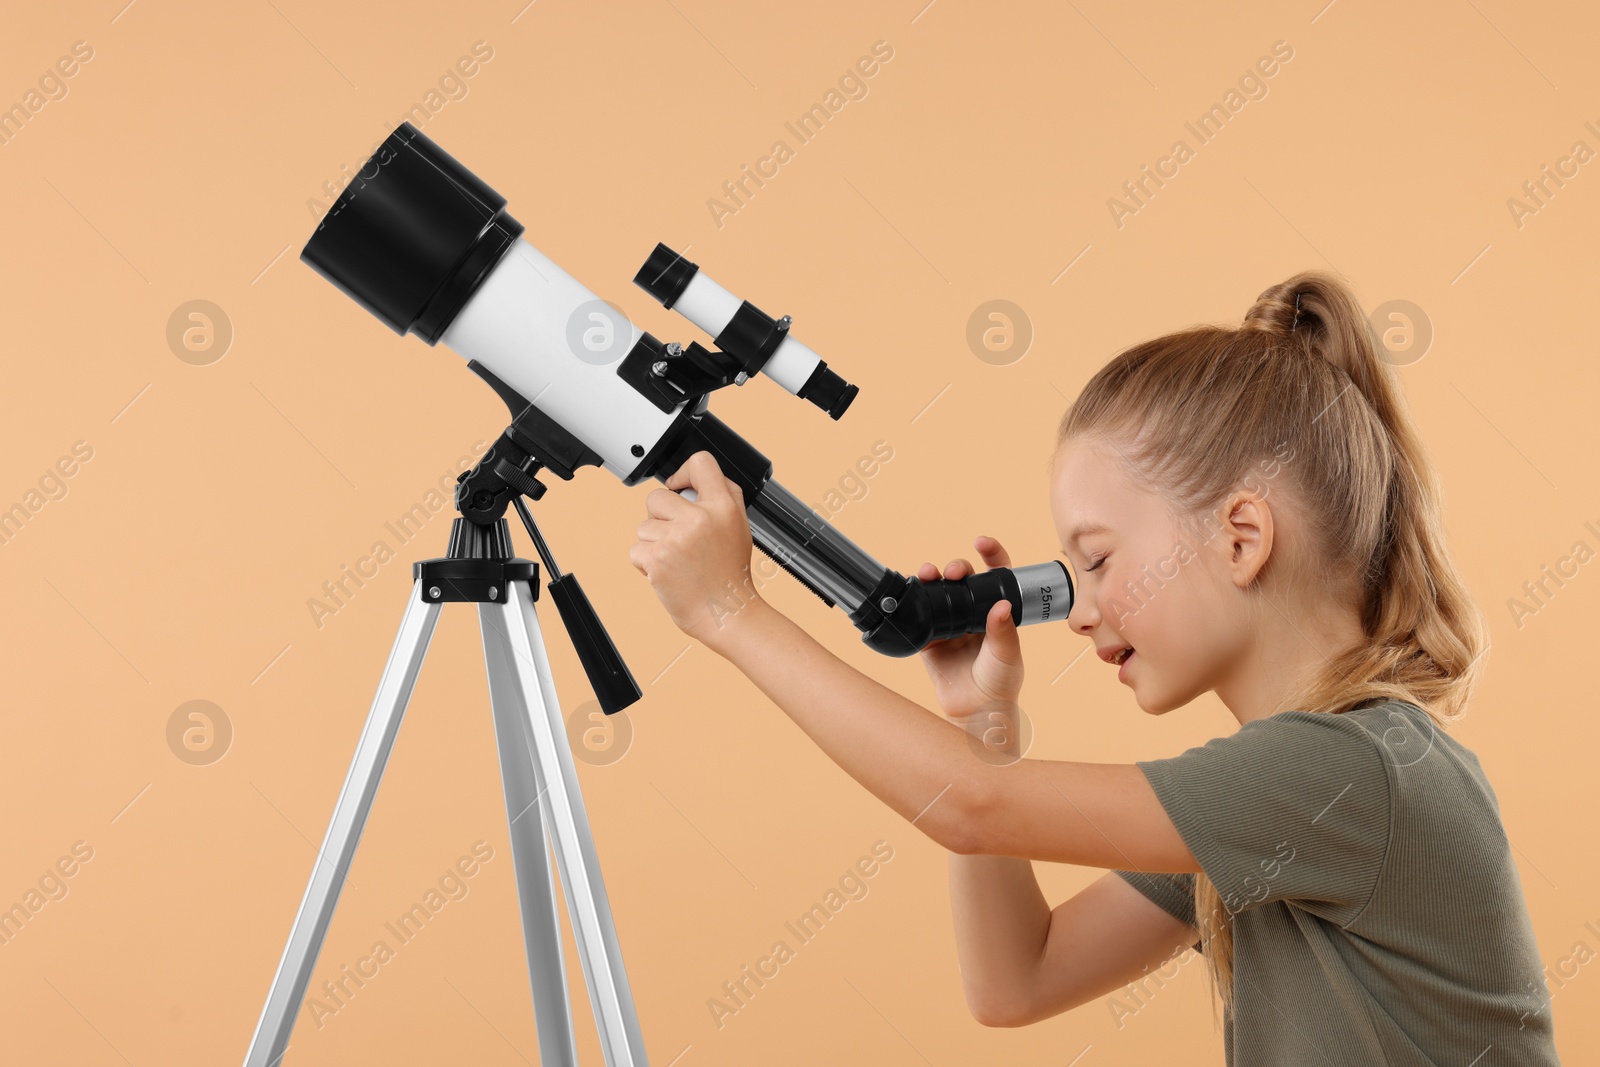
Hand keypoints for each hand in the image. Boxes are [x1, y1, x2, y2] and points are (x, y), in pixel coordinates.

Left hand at [628, 451, 762, 643]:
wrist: (726, 613)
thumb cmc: (731, 575)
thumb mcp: (739, 527)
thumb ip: (723, 498)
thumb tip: (696, 480)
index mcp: (723, 507)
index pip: (700, 463)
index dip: (683, 473)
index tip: (679, 488)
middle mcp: (700, 519)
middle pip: (657, 497)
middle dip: (660, 517)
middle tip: (679, 539)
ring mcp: (676, 538)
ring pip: (644, 526)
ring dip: (654, 542)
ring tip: (677, 560)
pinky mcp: (657, 558)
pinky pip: (636, 548)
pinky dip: (646, 562)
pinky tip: (667, 572)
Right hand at [915, 536, 1024, 722]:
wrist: (975, 712)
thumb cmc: (1000, 684)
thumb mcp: (1008, 656)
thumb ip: (1003, 632)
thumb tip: (1002, 605)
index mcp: (997, 611)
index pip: (996, 574)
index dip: (991, 554)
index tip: (981, 543)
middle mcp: (973, 612)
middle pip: (963, 578)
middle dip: (956, 566)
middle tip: (953, 571)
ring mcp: (950, 623)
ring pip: (938, 590)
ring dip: (931, 576)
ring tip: (927, 574)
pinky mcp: (929, 638)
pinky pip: (918, 613)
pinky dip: (912, 600)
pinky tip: (911, 592)